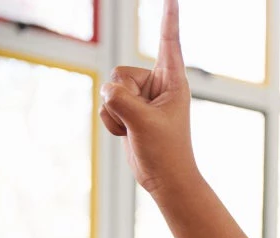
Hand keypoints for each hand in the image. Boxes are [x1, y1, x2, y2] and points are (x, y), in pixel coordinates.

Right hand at [99, 0, 196, 194]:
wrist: (165, 177)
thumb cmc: (166, 151)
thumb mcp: (144, 123)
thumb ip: (122, 101)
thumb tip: (107, 92)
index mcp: (173, 81)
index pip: (169, 42)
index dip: (168, 18)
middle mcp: (158, 84)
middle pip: (120, 73)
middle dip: (122, 98)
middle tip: (143, 120)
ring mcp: (142, 96)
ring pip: (109, 89)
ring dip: (115, 113)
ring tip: (137, 129)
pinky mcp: (130, 108)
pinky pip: (105, 105)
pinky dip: (111, 122)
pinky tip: (128, 133)